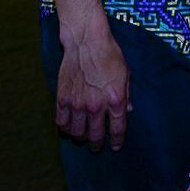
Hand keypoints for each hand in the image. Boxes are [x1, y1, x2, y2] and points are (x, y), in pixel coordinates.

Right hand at [55, 25, 131, 150]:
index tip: (115, 147)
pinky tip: (69, 129)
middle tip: (97, 147)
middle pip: (95, 135)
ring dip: (80, 138)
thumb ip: (126, 95)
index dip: (116, 140)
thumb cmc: (110, 56)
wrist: (87, 43)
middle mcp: (96, 105)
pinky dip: (65, 129)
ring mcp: (77, 104)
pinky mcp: (62, 99)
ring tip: (82, 138)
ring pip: (76, 133)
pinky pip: (61, 123)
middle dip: (97, 144)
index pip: (117, 129)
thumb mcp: (126, 75)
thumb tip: (128, 111)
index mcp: (115, 99)